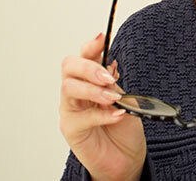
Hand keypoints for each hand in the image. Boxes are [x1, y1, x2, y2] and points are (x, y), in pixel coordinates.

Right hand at [59, 32, 145, 180]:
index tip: (103, 38)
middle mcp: (77, 90)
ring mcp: (71, 109)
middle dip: (88, 67)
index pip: (85, 56)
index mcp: (91, 79)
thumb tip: (111, 67)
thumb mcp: (126, 99)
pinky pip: (82, 117)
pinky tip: (117, 115)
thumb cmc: (124, 127)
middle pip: (70, 67)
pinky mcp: (71, 128)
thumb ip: (115, 84)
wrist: (125, 157)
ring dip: (93, 90)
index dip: (91, 46)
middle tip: (108, 77)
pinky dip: (102, 115)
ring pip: (69, 88)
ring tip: (112, 98)